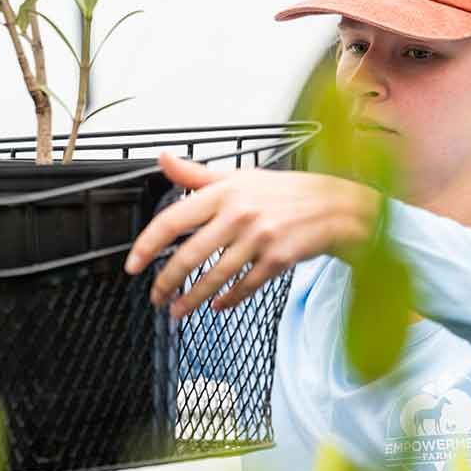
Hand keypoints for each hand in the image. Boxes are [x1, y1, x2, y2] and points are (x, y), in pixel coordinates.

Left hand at [125, 152, 379, 317]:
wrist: (336, 206)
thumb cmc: (286, 192)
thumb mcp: (240, 175)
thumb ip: (197, 174)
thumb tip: (163, 159)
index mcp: (224, 192)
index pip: (173, 219)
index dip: (147, 245)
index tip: (134, 265)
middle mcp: (239, 214)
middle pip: (189, 255)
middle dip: (167, 283)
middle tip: (157, 297)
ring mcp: (259, 238)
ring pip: (214, 277)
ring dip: (192, 299)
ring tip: (178, 311)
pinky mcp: (277, 259)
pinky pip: (244, 286)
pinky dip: (227, 300)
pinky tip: (217, 306)